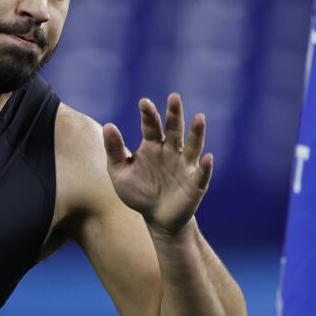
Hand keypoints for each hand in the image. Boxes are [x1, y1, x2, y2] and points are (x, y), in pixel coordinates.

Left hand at [102, 93, 213, 236]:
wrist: (156, 218)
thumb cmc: (138, 192)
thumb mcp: (120, 172)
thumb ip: (114, 150)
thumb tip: (108, 125)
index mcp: (153, 145)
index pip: (151, 125)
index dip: (148, 114)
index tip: (144, 102)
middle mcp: (172, 151)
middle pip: (174, 129)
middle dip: (174, 114)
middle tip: (173, 97)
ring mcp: (185, 165)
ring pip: (193, 146)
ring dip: (197, 133)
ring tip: (199, 118)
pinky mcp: (196, 183)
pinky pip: (202, 174)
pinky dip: (205, 167)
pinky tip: (207, 158)